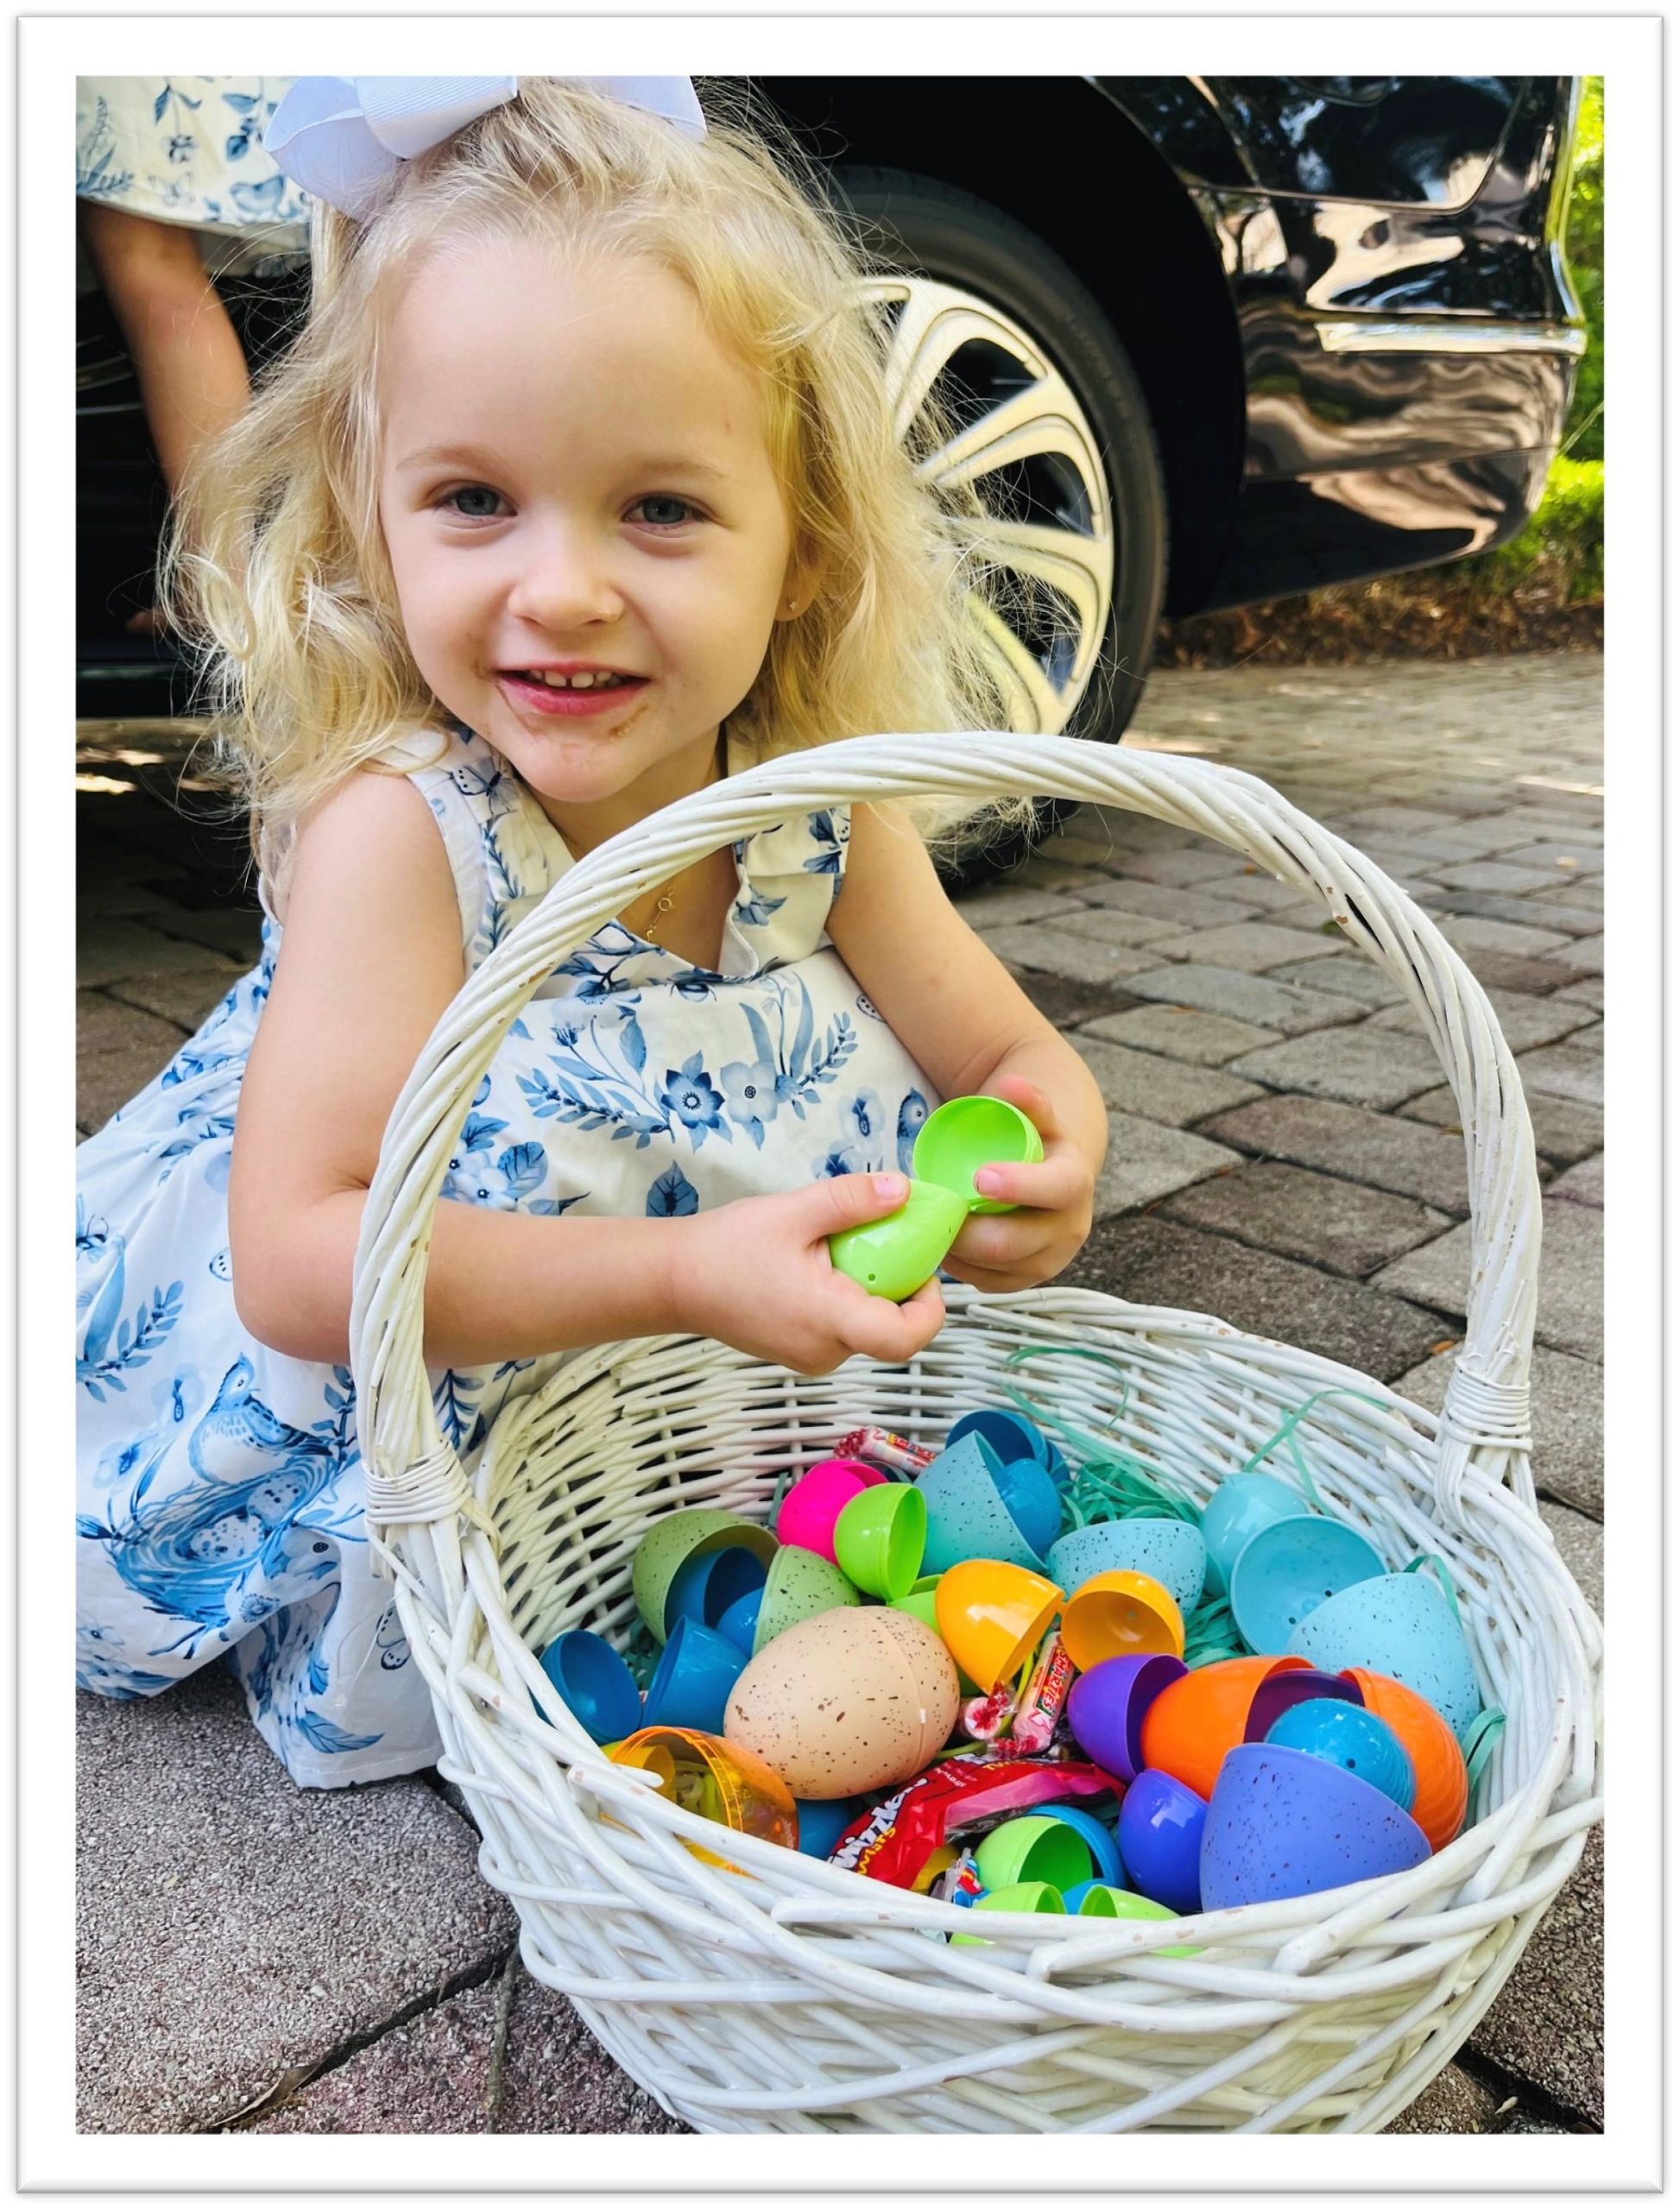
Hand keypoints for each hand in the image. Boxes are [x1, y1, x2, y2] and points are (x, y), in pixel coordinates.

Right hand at [669, 1173, 946, 1377]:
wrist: (673, 1279)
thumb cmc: (727, 1248)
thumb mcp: (794, 1211)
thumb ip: (851, 1200)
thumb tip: (903, 1190)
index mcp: (829, 1319)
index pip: (905, 1339)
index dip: (931, 1308)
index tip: (926, 1270)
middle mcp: (825, 1351)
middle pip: (890, 1331)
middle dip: (898, 1287)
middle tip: (882, 1242)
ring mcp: (811, 1357)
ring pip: (866, 1329)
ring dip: (869, 1291)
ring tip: (841, 1250)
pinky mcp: (798, 1352)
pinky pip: (841, 1330)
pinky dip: (846, 1300)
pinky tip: (820, 1267)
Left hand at [940, 1075, 1096, 1293]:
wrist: (1055, 1177)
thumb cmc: (1037, 1142)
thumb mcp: (1037, 1116)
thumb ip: (1027, 1100)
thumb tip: (1009, 1084)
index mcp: (1074, 1184)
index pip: (1055, 1190)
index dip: (1019, 1185)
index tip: (979, 1176)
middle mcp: (1069, 1229)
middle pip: (1010, 1242)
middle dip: (967, 1228)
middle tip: (935, 1205)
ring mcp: (1048, 1261)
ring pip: (992, 1267)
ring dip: (958, 1247)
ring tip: (935, 1219)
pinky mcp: (1025, 1280)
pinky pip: (984, 1281)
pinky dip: (959, 1263)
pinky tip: (945, 1239)